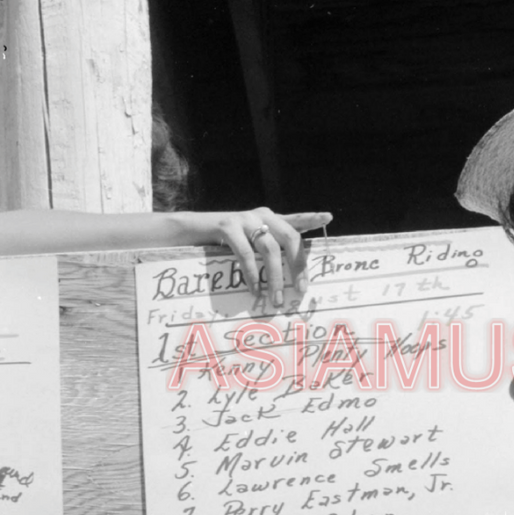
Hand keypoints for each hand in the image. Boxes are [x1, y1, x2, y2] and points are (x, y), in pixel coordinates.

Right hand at [197, 208, 331, 309]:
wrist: (185, 232)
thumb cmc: (217, 245)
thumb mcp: (244, 246)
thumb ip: (261, 255)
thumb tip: (281, 283)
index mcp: (267, 219)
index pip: (294, 219)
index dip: (311, 218)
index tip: (328, 217)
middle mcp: (260, 216)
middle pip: (290, 237)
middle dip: (298, 265)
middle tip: (301, 289)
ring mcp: (244, 219)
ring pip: (270, 248)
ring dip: (276, 277)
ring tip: (277, 298)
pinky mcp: (227, 226)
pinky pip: (245, 253)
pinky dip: (252, 274)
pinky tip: (255, 290)